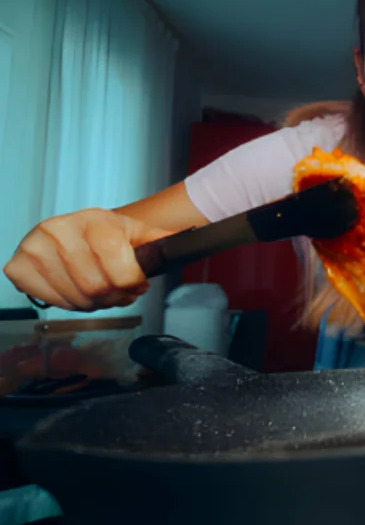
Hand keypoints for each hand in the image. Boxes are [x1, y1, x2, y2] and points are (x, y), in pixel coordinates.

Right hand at [2, 209, 168, 310]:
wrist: (77, 229)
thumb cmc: (107, 234)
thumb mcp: (137, 233)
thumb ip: (160, 241)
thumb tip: (186, 240)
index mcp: (94, 221)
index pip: (120, 271)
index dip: (133, 284)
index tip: (137, 282)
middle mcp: (59, 230)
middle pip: (98, 288)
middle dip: (115, 296)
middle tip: (120, 290)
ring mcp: (34, 247)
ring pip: (76, 299)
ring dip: (94, 303)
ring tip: (100, 289)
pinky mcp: (18, 266)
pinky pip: (51, 301)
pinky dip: (68, 302)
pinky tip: (75, 288)